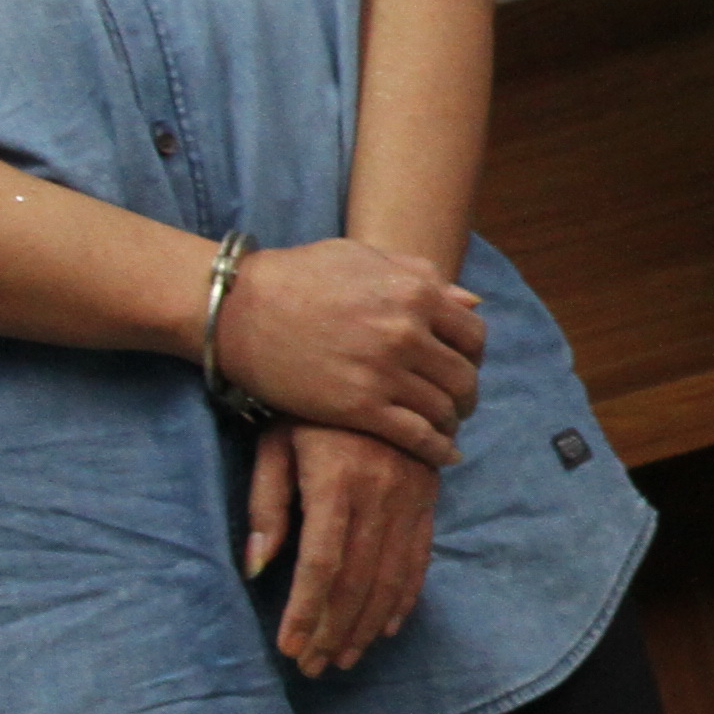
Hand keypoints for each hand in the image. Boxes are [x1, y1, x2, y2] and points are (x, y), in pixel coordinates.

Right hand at [212, 237, 483, 463]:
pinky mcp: (358, 408)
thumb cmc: (298, 276)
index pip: (474, 335)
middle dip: (466, 393)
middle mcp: (407, 333)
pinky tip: (443, 456)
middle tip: (458, 403)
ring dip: (451, 422)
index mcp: (415, 293)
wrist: (239, 309)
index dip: (473, 355)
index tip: (463, 365)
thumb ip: (422, 276)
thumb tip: (471, 302)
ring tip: (445, 427)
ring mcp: (384, 372)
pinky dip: (438, 450)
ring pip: (444, 409)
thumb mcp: (364, 257)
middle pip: (464, 376)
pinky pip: (417, 436)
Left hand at [245, 422, 441, 674]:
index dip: (306, 611)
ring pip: (391, 576)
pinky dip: (404, 598)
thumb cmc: (307, 407)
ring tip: (343, 657)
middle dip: (333, 630)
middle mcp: (381, 493)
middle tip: (313, 666)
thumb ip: (267, 506)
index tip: (289, 648)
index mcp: (337, 481)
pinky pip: (420, 558)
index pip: (323, 563)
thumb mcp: (275, 445)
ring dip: (367, 624)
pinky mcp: (427, 497)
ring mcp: (411, 496)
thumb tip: (257, 568)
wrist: (375, 363)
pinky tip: (386, 627)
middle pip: (358, 580)